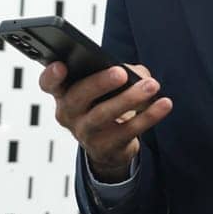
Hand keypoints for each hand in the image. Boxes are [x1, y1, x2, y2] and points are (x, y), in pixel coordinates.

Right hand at [40, 62, 171, 182]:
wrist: (109, 145)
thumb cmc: (104, 103)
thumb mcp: (107, 84)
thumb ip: (120, 71)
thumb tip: (138, 75)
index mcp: (63, 91)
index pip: (48, 83)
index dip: (51, 75)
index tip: (62, 65)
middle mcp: (68, 113)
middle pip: (77, 97)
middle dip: (99, 83)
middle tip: (120, 73)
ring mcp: (85, 132)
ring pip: (103, 115)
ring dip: (129, 98)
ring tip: (152, 85)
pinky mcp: (105, 147)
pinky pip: (128, 131)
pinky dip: (149, 116)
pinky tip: (164, 104)